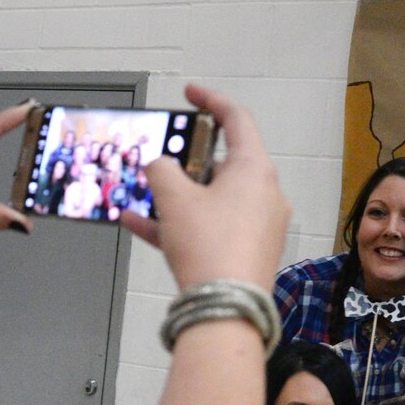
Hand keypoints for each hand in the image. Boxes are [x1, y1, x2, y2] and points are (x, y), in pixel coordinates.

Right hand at [119, 85, 289, 290]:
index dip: (211, 100)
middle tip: (158, 164)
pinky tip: (140, 225)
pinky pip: (211, 228)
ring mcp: (259, 225)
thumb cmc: (209, 247)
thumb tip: (159, 166)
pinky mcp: (249, 252)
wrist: (226, 311)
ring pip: (213, 200)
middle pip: (222, 164)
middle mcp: (264, 194)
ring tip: (142, 197)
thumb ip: (161, 170)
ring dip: (177, 197)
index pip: (237, 120)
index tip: (190, 93)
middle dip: (185, 164)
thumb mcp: (173, 199)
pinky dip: (181, 224)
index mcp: (254, 169)